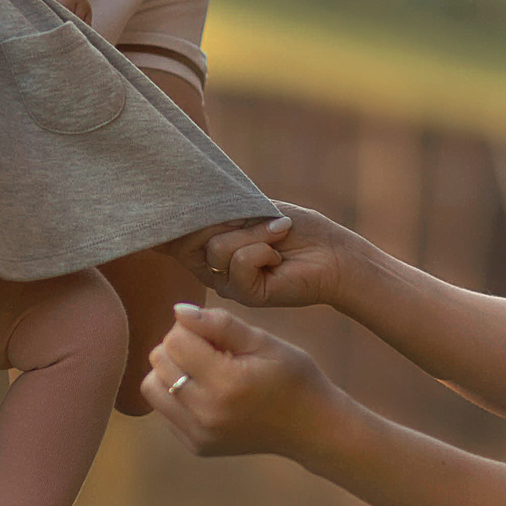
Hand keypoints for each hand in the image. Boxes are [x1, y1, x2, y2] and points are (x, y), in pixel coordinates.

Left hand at [141, 304, 340, 458]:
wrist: (312, 427)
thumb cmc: (292, 375)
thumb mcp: (264, 341)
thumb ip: (219, 323)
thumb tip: (177, 311)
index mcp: (226, 383)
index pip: (175, 341)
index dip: (192, 327)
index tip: (217, 334)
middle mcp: (207, 414)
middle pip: (159, 361)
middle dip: (180, 346)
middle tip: (213, 349)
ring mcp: (199, 434)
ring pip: (152, 386)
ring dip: (171, 370)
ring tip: (204, 368)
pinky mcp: (196, 446)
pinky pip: (164, 409)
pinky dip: (178, 394)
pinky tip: (208, 392)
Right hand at [169, 204, 352, 310]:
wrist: (332, 253)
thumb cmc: (297, 228)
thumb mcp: (252, 211)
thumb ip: (219, 213)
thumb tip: (187, 210)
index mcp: (212, 244)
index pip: (178, 235)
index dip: (175, 223)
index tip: (173, 214)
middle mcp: (214, 266)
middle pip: (194, 236)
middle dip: (230, 220)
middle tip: (261, 220)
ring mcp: (228, 282)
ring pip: (218, 248)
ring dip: (255, 235)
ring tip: (277, 239)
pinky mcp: (245, 295)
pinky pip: (239, 263)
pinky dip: (262, 251)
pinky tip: (278, 259)